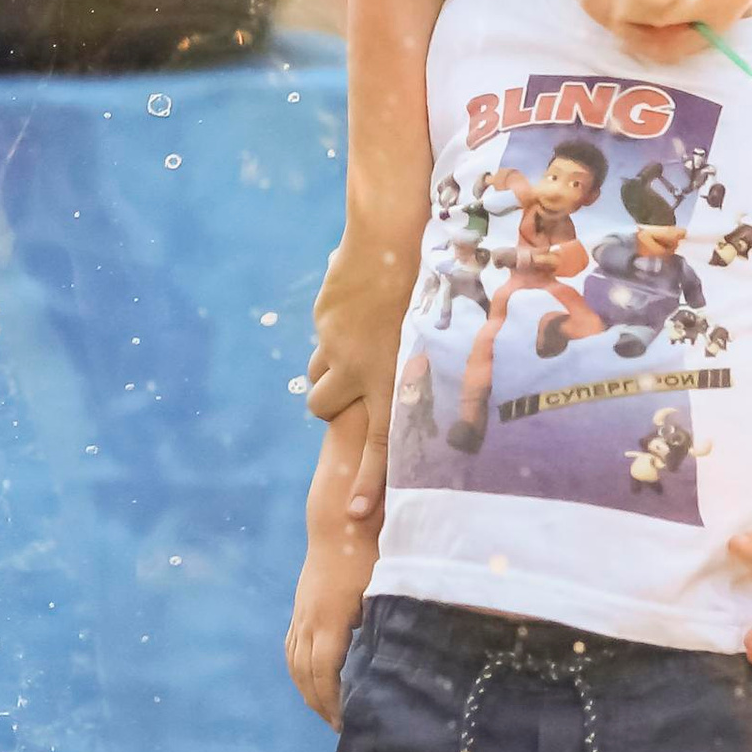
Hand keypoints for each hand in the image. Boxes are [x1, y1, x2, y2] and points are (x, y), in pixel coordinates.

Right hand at [286, 507, 374, 727]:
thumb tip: (396, 663)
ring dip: (307, 691)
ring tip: (327, 713)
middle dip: (320, 703)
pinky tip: (313, 684)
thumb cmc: (369, 553)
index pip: (324, 671)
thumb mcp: (382, 588)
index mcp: (330, 617)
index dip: (333, 701)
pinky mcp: (300, 608)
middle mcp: (309, 618)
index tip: (346, 723)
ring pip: (294, 662)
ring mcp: (301, 613)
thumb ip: (385, 622)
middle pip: (305, 673)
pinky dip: (299, 671)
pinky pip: (291, 648)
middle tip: (340, 728)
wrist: (337, 523)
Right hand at [307, 237, 415, 528]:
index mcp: (393, 378)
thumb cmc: (431, 285)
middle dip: (331, 403)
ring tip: (359, 342)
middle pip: (323, 408)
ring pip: (317, 376)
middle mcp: (359, 367)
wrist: (393, 236)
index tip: (355, 514)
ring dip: (331, 370)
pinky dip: (333, 335)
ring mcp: (334, 343)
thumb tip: (422, 399)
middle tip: (352, 385)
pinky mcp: (323, 319)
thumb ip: (419, 370)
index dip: (368, 482)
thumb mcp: (434, 336)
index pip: (378, 445)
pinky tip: (359, 309)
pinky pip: (320, 340)